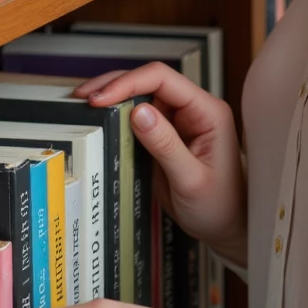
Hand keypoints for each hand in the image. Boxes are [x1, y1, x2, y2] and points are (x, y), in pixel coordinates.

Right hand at [73, 62, 246, 267]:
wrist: (226, 227)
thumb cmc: (220, 206)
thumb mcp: (191, 180)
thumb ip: (166, 145)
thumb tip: (138, 112)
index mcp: (207, 112)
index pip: (164, 80)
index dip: (129, 83)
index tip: (100, 99)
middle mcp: (192, 110)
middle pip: (149, 82)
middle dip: (114, 85)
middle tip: (81, 98)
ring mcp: (177, 123)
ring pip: (140, 97)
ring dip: (112, 98)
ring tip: (80, 105)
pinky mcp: (164, 137)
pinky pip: (137, 120)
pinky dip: (115, 117)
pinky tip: (96, 121)